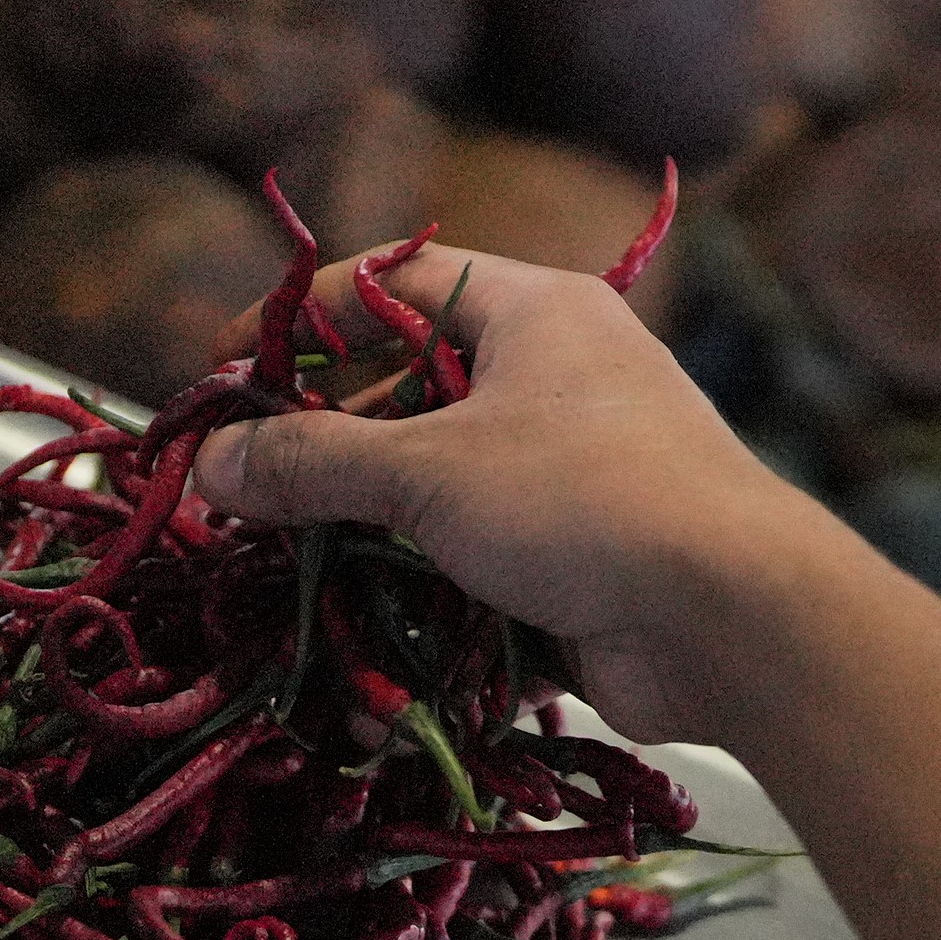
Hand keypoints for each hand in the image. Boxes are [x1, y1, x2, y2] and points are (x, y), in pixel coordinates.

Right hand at [189, 244, 834, 743]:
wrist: (732, 618)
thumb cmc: (585, 500)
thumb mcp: (426, 470)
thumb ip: (312, 462)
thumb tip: (208, 461)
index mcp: (535, 312)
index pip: (396, 282)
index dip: (303, 321)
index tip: (224, 373)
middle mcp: (560, 380)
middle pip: (410, 398)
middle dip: (324, 453)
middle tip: (239, 494)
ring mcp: (575, 477)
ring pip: (440, 499)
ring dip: (365, 544)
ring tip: (280, 577)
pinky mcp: (582, 566)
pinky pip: (480, 577)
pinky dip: (425, 612)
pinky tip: (363, 657)